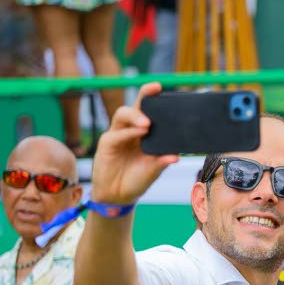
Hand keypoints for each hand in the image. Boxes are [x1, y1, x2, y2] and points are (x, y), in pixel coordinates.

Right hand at [90, 82, 178, 204]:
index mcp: (144, 134)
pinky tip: (138, 133)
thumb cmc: (137, 179)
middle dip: (144, 96)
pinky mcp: (106, 144)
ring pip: (122, 115)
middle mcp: (130, 130)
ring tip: (147, 124)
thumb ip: (162, 161)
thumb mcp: (154, 170)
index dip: (153, 98)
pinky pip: (116, 134)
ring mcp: (117, 135)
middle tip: (154, 91)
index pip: (149, 111)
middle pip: (135, 106)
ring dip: (135, 116)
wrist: (118, 197)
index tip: (162, 88)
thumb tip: (176, 156)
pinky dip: (128, 132)